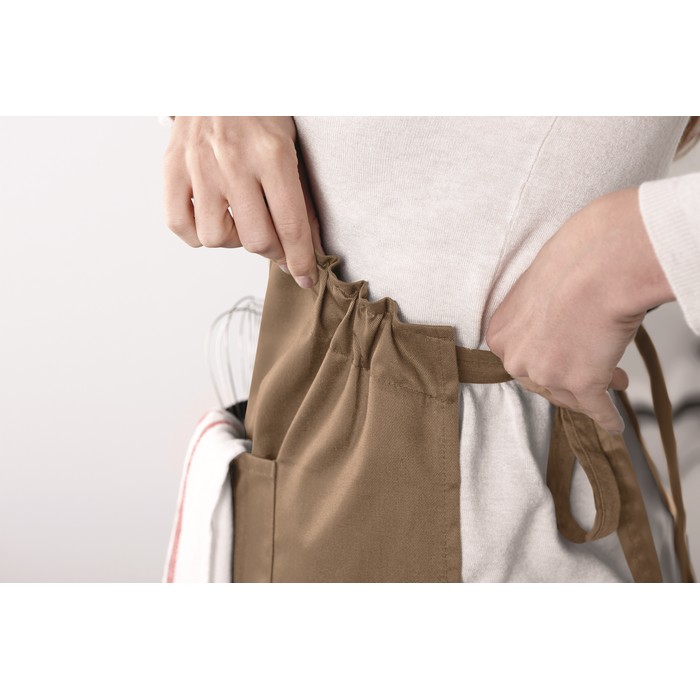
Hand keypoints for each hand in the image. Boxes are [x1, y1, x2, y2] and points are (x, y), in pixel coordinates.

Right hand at [163, 116, 324, 287]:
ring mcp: (198, 165)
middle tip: (276, 242)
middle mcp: (233, 161)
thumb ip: (299, 198)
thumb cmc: (260, 113)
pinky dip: (198, 234)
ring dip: (235, 240)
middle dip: (273, 252)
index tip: (306, 278)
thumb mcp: (291, 147)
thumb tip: (308, 248)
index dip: (301, 261)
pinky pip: (180, 226)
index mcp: (272, 154)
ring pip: (217, 239)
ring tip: (241, 220)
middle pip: (256, 239)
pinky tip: (214, 217)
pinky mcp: (171, 167)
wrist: (218, 76)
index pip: (290, 226)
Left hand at [484, 186, 674, 434]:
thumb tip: (555, 320)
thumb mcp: (537, 286)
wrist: (601, 263)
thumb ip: (538, 313)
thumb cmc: (574, 261)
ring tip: (615, 380)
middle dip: (568, 375)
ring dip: (592, 390)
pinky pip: (595, 408)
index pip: (520, 359)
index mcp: (501, 333)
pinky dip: (606, 418)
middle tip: (591, 369)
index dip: (546, 360)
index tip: (562, 358)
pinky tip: (613, 424)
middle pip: (541, 380)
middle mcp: (516, 358)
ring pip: (568, 395)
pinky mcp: (580, 385)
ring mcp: (547, 374)